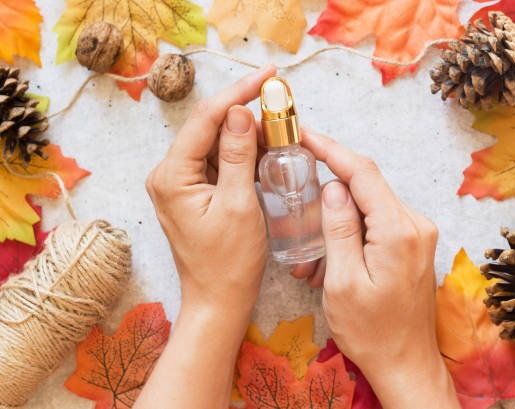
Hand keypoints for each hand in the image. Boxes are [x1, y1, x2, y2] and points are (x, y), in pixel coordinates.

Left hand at [137, 66, 276, 408]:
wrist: (218, 302)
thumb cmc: (228, 263)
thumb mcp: (238, 205)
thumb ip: (237, 155)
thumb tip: (240, 111)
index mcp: (172, 175)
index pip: (206, 118)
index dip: (238, 92)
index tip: (268, 75)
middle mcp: (168, 174)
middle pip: (209, 127)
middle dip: (245, 114)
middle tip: (281, 107)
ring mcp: (179, 183)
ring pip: (216, 143)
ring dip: (247, 135)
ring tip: (279, 131)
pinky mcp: (192, 193)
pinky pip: (218, 162)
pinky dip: (242, 155)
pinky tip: (265, 152)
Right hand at [296, 128, 459, 408]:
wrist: (406, 364)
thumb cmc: (372, 332)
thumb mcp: (343, 282)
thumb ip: (339, 228)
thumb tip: (333, 187)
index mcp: (398, 230)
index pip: (362, 172)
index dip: (331, 148)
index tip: (304, 135)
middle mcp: (415, 224)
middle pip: (366, 185)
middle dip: (328, 190)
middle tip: (296, 203)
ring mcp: (417, 234)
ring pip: (369, 205)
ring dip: (337, 218)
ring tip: (312, 256)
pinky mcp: (413, 244)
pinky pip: (377, 223)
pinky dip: (351, 231)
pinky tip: (331, 258)